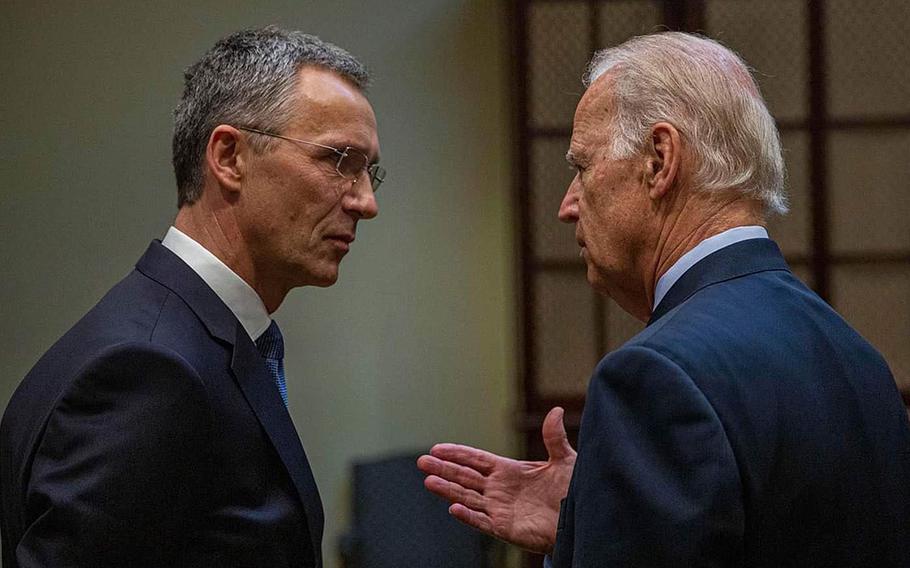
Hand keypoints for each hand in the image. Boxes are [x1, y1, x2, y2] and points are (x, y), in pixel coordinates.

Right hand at [417, 407, 575, 553]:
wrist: (582, 521)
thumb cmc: (573, 492)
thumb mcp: (565, 461)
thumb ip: (555, 438)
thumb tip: (556, 410)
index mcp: (509, 471)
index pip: (477, 460)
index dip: (458, 453)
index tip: (437, 447)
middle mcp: (499, 489)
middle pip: (465, 477)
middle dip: (444, 468)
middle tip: (422, 461)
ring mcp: (499, 509)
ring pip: (467, 498)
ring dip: (448, 490)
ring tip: (429, 481)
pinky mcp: (505, 529)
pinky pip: (482, 522)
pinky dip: (468, 516)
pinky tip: (453, 508)